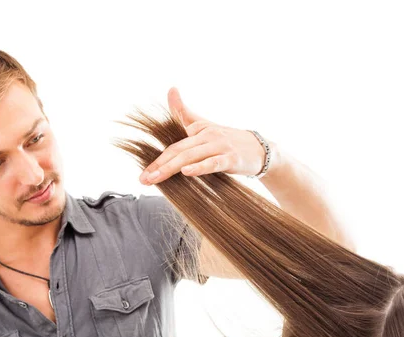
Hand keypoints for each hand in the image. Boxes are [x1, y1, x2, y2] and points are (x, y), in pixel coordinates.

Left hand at [139, 87, 271, 184]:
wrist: (260, 150)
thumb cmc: (228, 140)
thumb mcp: (205, 125)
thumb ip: (184, 112)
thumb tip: (171, 89)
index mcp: (198, 129)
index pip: (173, 146)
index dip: (157, 160)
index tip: (143, 175)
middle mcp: (207, 135)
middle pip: (178, 151)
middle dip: (159, 166)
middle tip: (144, 179)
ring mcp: (219, 146)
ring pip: (191, 157)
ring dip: (171, 168)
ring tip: (156, 178)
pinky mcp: (231, 158)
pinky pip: (213, 163)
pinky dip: (200, 167)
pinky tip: (187, 172)